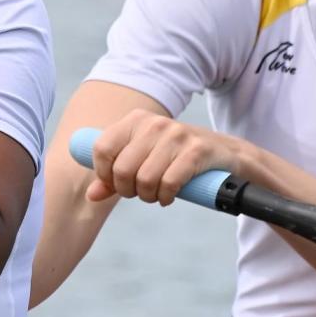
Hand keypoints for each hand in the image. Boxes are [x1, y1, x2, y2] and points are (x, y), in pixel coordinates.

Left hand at [87, 110, 243, 204]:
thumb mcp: (142, 159)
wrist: (224, 153)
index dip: (105, 174)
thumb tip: (91, 195)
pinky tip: (169, 196)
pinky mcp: (196, 151)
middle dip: (129, 191)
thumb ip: (114, 176)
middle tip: (141, 192)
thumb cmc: (175, 157)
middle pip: (122, 170)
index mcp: (135, 120)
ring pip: (145, 180)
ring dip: (149, 196)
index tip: (117, 184)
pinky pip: (169, 183)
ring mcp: (176, 135)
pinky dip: (166, 197)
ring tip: (156, 194)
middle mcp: (154, 123)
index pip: (102, 149)